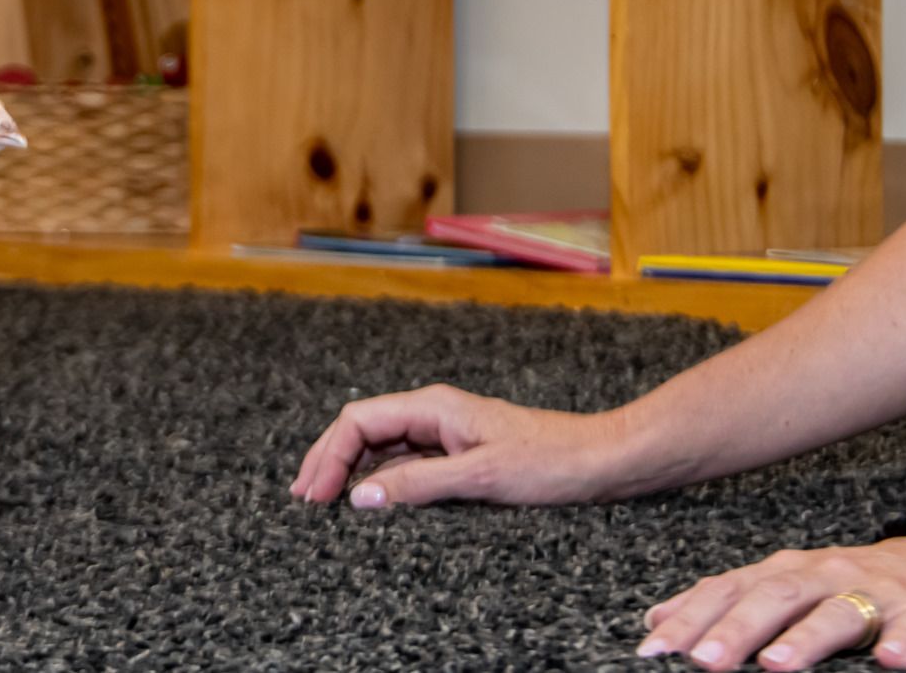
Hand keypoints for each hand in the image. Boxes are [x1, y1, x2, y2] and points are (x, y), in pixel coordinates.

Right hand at [290, 384, 628, 507]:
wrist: (601, 460)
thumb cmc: (551, 461)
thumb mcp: (481, 477)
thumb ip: (419, 485)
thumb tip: (360, 496)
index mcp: (433, 406)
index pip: (359, 421)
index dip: (329, 456)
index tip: (316, 495)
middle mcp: (434, 413)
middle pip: (362, 429)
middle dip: (327, 459)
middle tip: (304, 498)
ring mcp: (445, 432)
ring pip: (380, 445)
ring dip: (348, 469)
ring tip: (323, 500)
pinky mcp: (459, 453)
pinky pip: (404, 461)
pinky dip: (378, 478)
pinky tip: (368, 498)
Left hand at [637, 537, 905, 669]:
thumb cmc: (857, 584)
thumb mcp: (790, 588)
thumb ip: (730, 603)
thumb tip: (658, 619)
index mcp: (787, 572)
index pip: (729, 591)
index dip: (689, 617)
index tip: (653, 647)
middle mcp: (826, 574)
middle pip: (774, 598)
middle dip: (735, 630)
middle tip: (701, 661)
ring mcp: (879, 590)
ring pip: (838, 611)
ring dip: (805, 638)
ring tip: (775, 665)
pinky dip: (902, 641)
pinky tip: (889, 661)